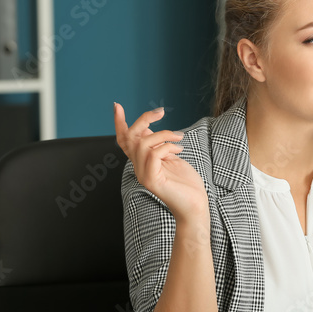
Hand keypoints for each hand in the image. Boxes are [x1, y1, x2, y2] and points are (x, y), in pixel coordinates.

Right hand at [113, 104, 207, 221]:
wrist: (195, 206)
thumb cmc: (186, 183)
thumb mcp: (171, 157)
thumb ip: (159, 145)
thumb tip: (150, 129)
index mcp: (141, 162)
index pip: (124, 141)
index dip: (119, 123)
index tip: (117, 106)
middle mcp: (138, 168)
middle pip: (130, 138)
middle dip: (143, 120)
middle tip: (161, 111)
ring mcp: (143, 175)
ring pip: (142, 144)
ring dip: (163, 134)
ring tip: (179, 137)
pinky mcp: (151, 181)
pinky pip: (154, 155)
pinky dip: (167, 147)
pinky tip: (179, 150)